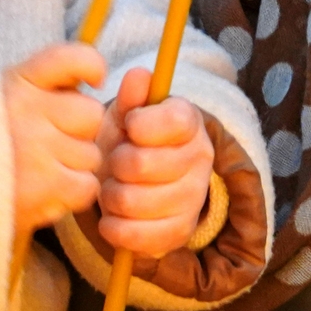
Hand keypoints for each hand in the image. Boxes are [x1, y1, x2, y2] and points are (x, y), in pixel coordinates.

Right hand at [4, 43, 106, 234]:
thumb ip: (27, 89)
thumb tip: (73, 87)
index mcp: (14, 81)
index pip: (71, 58)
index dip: (90, 66)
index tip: (93, 80)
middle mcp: (29, 110)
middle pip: (90, 114)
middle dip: (77, 132)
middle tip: (47, 147)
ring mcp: (38, 149)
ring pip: (91, 154)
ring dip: (72, 167)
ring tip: (36, 175)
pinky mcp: (43, 188)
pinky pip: (86, 186)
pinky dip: (70, 194)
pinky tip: (43, 194)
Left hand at [96, 67, 214, 258]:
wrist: (140, 181)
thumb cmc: (131, 140)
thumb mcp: (127, 114)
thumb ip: (132, 96)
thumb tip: (138, 75)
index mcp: (189, 122)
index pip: (171, 121)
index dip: (138, 125)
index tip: (129, 128)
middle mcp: (200, 159)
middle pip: (140, 164)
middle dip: (115, 163)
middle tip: (114, 162)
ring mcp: (192, 198)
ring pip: (132, 201)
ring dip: (110, 196)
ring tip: (113, 187)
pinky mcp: (180, 233)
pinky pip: (135, 236)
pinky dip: (114, 227)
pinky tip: (114, 215)